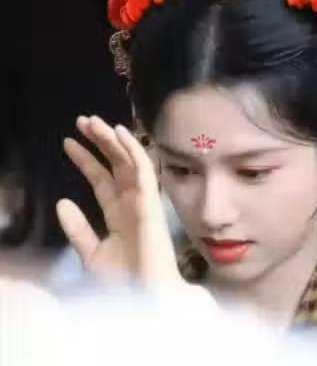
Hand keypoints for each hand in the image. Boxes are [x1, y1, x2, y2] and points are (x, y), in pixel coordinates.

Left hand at [57, 116, 182, 292]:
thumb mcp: (91, 252)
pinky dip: (133, 150)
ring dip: (112, 140)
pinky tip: (120, 133)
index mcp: (118, 213)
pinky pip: (143, 170)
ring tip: (93, 122)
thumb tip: (62, 202)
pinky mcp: (151, 201)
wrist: (145, 299)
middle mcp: (131, 202)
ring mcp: (142, 199)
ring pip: (128, 161)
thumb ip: (78, 228)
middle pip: (114, 164)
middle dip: (99, 143)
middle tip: (82, 121)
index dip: (85, 161)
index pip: (101, 179)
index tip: (68, 143)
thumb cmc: (123, 281)